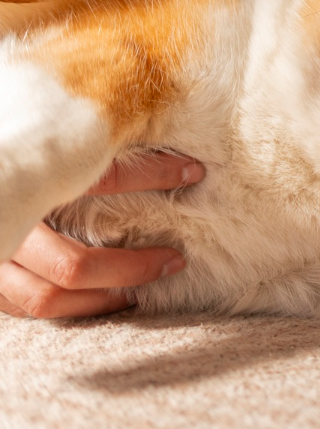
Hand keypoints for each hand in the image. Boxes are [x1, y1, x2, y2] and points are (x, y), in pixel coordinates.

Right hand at [0, 150, 202, 318]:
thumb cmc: (17, 148)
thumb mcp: (51, 139)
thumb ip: (90, 143)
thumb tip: (155, 121)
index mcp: (27, 180)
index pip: (101, 177)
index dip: (152, 174)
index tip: (193, 171)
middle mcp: (6, 224)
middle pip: (73, 265)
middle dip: (132, 268)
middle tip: (175, 259)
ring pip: (49, 297)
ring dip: (104, 297)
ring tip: (145, 288)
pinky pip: (28, 306)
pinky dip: (72, 305)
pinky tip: (107, 295)